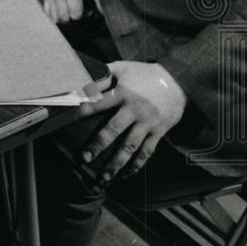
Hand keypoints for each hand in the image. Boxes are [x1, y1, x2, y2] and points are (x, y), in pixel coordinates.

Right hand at [43, 0, 98, 23]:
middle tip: (80, 12)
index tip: (88, 12)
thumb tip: (103, 10)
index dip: (83, 16)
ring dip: (63, 18)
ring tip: (70, 12)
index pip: (75, 14)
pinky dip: (53, 15)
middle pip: (64, 17)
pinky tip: (61, 11)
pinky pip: (46, 10)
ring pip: (54, 16)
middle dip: (73, 19)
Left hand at [77, 61, 186, 180]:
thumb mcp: (123, 68)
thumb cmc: (144, 74)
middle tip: (84, 158)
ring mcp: (147, 122)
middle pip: (113, 130)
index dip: (83, 112)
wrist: (178, 81)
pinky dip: (136, 165)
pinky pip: (147, 151)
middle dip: (98, 145)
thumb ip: (103, 73)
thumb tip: (81, 75)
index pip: (99, 103)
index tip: (68, 123)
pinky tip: (125, 175)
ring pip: (130, 147)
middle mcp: (134, 109)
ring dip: (116, 163)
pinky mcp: (159, 132)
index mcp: (122, 92)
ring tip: (103, 177)